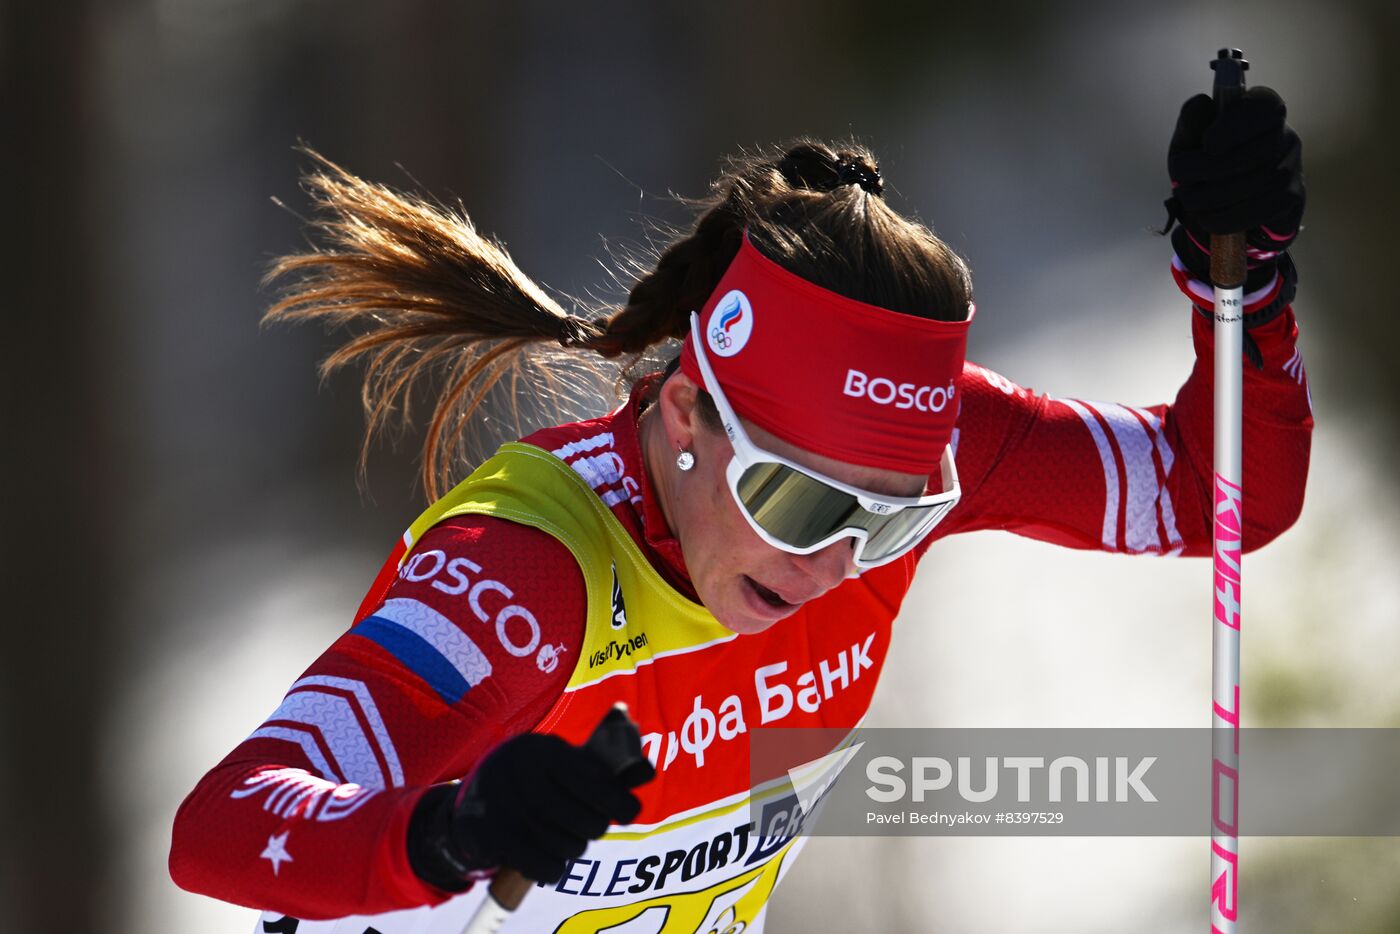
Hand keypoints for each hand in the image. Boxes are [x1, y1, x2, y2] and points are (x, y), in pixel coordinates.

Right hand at [407, 733, 649, 890]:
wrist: (471, 806)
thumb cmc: (531, 780)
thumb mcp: (558, 762)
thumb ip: (597, 767)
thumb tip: (645, 771)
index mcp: (543, 748)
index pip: (596, 779)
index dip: (620, 800)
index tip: (630, 811)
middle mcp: (523, 773)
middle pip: (589, 820)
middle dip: (594, 827)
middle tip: (588, 826)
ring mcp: (505, 806)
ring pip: (572, 847)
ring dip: (573, 848)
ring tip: (563, 838)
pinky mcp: (492, 837)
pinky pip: (547, 867)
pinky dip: (554, 868)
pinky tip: (549, 858)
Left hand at [1164, 86, 1304, 302]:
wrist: (1224, 224)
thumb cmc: (1201, 179)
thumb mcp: (1186, 150)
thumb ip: (1190, 127)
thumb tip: (1200, 111)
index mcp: (1256, 114)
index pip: (1258, 105)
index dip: (1232, 126)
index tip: (1208, 147)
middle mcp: (1280, 136)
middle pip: (1242, 152)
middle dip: (1204, 176)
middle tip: (1186, 189)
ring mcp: (1289, 168)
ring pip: (1247, 183)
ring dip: (1211, 200)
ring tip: (1196, 207)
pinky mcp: (1290, 201)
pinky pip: (1254, 210)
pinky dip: (1225, 220)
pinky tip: (1213, 222)